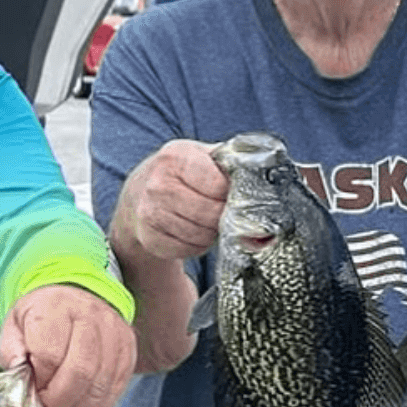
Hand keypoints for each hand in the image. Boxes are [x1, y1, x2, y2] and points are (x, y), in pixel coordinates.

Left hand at [0, 286, 137, 406]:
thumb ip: (11, 351)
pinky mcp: (128, 350)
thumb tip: (17, 372)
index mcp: (55, 307)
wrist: (74, 301)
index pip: (49, 355)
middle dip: (59, 400)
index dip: (39, 381)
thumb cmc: (41, 319)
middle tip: (47, 406)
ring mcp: (114, 333)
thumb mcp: (14, 327)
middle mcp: (90, 316)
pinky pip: (115, 389)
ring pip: (99, 385)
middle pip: (80, 372)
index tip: (32, 388)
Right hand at [109, 140, 228, 263]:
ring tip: (206, 219)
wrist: (139, 191)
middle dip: (223, 216)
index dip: (231, 194)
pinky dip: (197, 245)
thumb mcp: (205, 158)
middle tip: (221, 210)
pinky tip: (192, 231)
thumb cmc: (182, 174)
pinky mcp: (149, 238)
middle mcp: (157, 184)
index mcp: (175, 157)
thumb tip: (267, 229)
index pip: (218, 186)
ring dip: (211, 232)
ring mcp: (149, 213)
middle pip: (211, 214)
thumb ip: (237, 175)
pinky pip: (188, 250)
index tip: (230, 193)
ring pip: (201, 235)